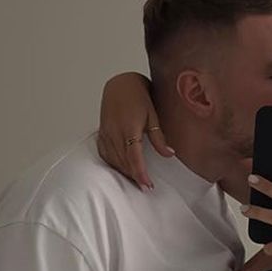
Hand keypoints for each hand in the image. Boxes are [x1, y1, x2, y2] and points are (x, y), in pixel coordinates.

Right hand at [96, 72, 173, 189]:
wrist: (120, 84)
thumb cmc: (137, 96)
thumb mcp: (152, 115)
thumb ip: (159, 137)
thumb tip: (169, 154)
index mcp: (129, 127)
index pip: (134, 157)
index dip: (140, 173)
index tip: (147, 185)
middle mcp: (115, 132)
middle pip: (123, 161)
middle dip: (134, 176)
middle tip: (145, 186)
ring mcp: (106, 133)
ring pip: (113, 159)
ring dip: (124, 171)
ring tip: (136, 179)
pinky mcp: (102, 133)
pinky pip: (105, 153)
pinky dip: (113, 163)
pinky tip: (121, 168)